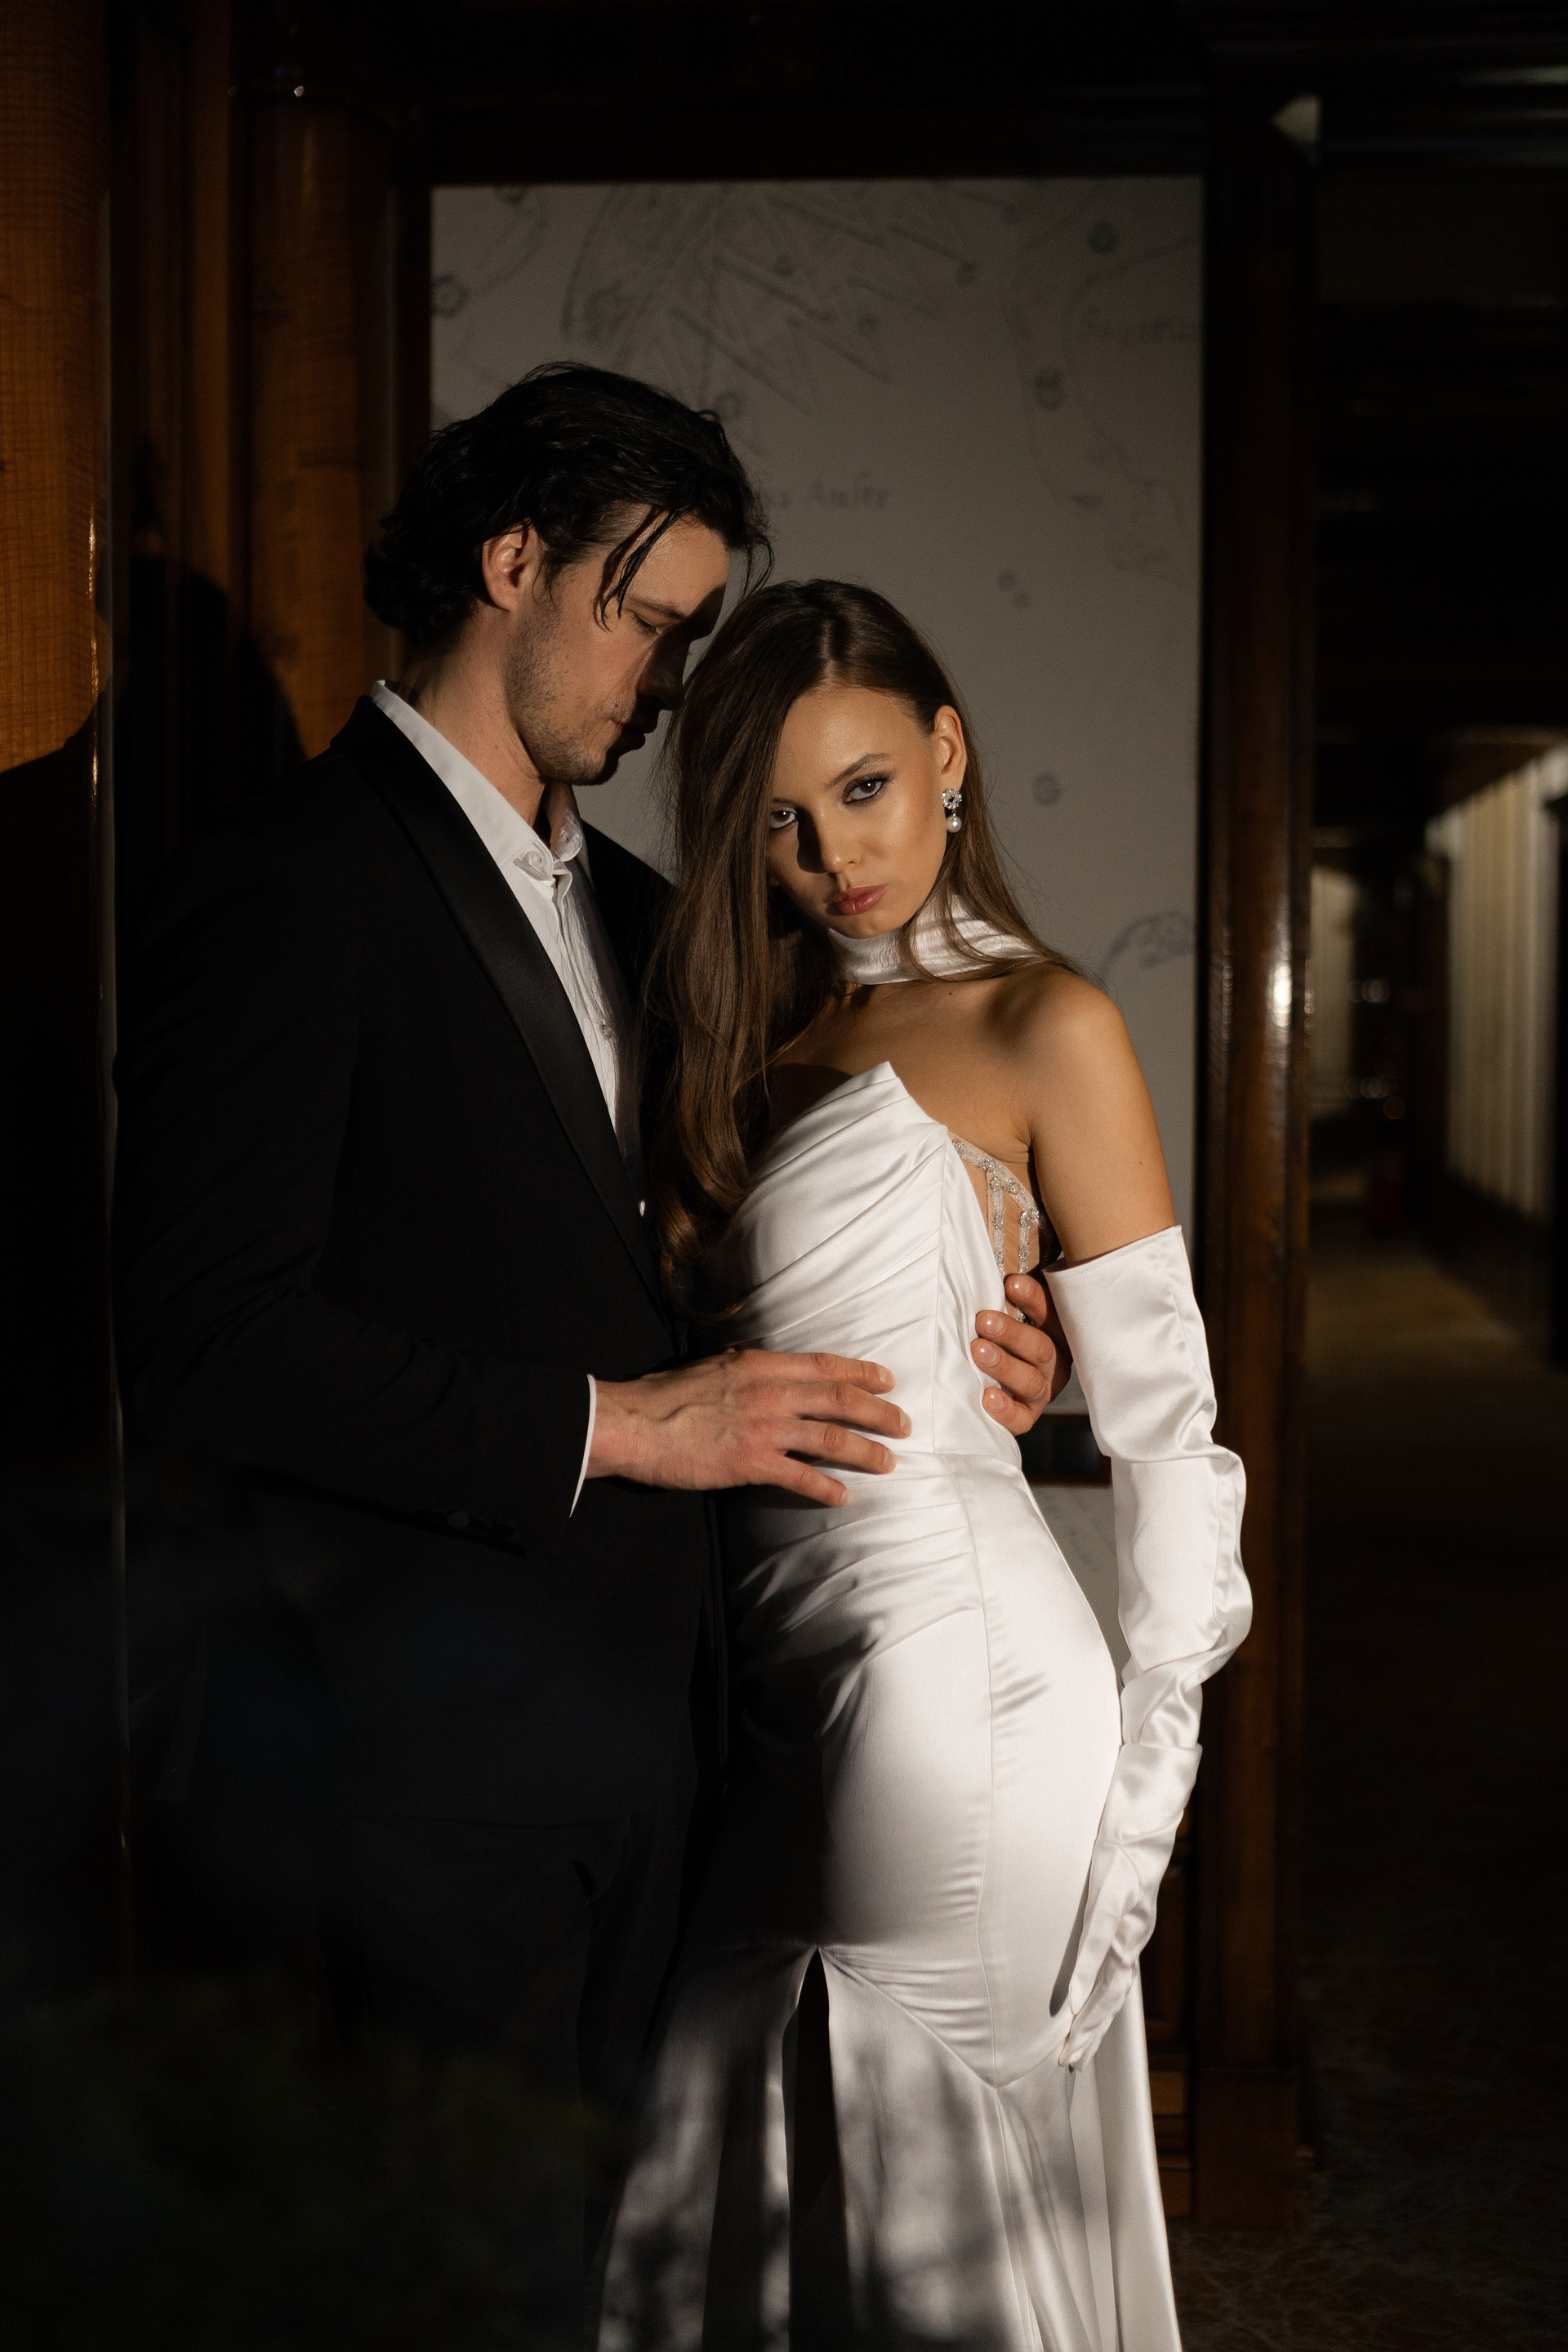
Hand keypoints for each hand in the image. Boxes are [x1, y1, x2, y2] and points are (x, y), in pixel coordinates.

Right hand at [588, 1348, 909, 1505]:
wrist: (633, 1423)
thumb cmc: (666, 1395)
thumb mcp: (713, 1366)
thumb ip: (745, 1366)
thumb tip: (761, 1362)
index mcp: (759, 1365)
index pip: (824, 1365)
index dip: (862, 1372)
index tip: (888, 1379)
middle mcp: (769, 1392)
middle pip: (839, 1399)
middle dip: (879, 1412)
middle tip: (904, 1424)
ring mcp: (763, 1429)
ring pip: (831, 1438)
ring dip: (866, 1451)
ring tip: (888, 1462)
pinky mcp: (750, 1464)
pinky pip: (801, 1477)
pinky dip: (827, 1488)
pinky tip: (843, 1497)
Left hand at [972, 1273, 1071, 1432]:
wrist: (1006, 1381)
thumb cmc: (1002, 1333)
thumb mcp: (1009, 1310)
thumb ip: (1008, 1295)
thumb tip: (990, 1272)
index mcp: (1057, 1330)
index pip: (1050, 1311)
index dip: (1033, 1298)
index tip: (1011, 1284)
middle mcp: (1055, 1361)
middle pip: (1040, 1347)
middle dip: (1011, 1333)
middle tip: (983, 1320)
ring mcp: (1043, 1390)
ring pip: (1030, 1380)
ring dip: (1004, 1365)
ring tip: (978, 1351)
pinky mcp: (1027, 1414)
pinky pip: (1021, 1418)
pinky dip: (1005, 1409)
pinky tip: (987, 1397)